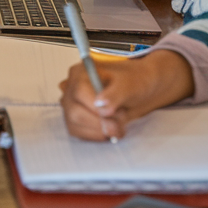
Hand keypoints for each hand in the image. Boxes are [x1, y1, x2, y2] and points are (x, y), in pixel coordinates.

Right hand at [59, 50, 194, 140]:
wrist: (137, 89)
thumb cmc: (132, 81)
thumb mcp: (129, 85)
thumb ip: (115, 94)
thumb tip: (100, 105)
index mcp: (81, 72)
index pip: (79, 92)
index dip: (95, 108)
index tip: (114, 114)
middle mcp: (71, 87)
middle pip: (74, 111)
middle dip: (99, 123)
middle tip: (118, 126)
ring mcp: (71, 104)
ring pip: (74, 125)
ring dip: (99, 131)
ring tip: (117, 124)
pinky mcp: (74, 118)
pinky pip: (78, 132)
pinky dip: (96, 135)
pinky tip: (109, 128)